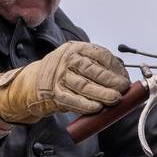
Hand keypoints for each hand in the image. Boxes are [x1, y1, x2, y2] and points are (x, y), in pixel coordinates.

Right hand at [0, 41, 129, 125]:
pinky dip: (85, 105)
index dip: (114, 67)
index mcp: (76, 49)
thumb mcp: (78, 63)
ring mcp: (58, 76)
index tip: (124, 77)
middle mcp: (66, 60)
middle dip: (110, 80)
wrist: (32, 83)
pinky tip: (96, 108)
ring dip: (101, 94)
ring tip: (114, 99)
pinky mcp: (53, 93)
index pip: (99, 55)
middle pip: (92, 70)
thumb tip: (122, 81)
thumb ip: (97, 69)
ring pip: (83, 85)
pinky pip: (71, 100)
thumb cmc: (62, 74)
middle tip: (122, 89)